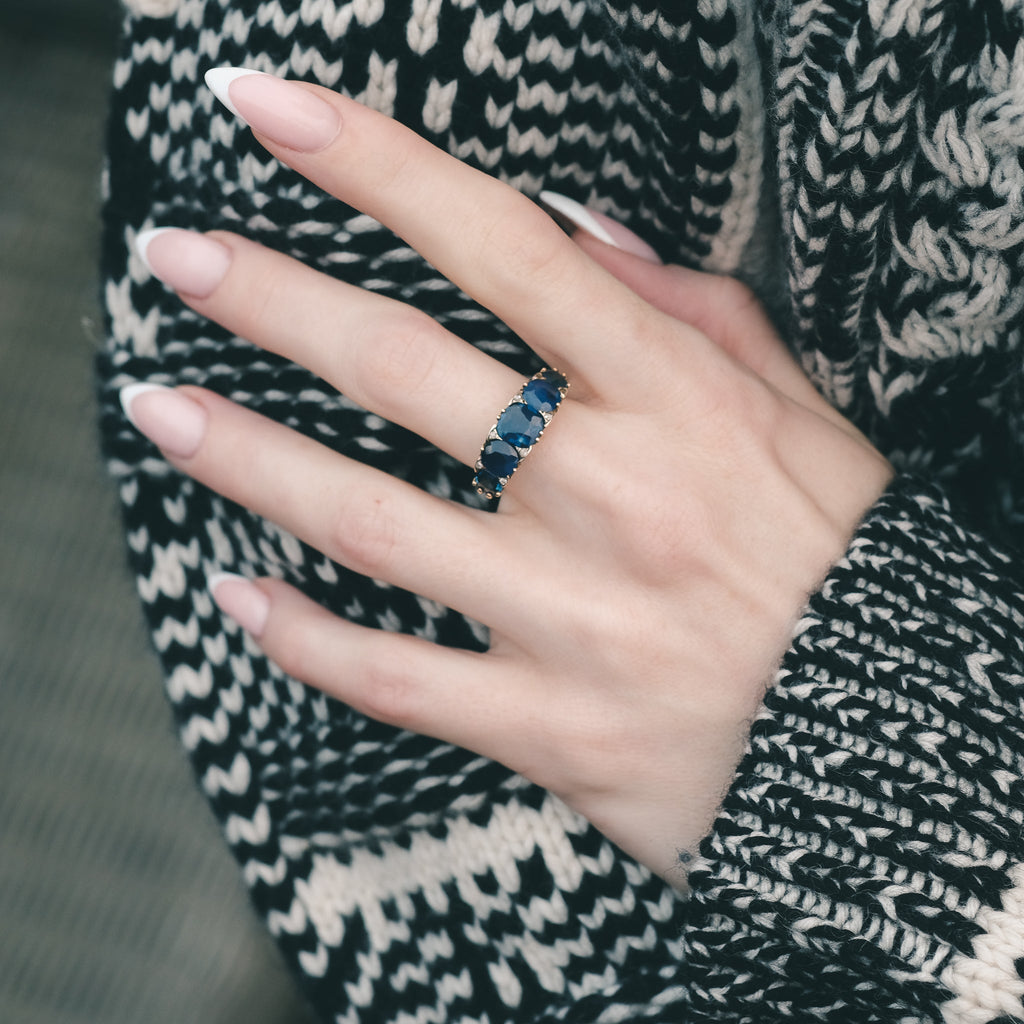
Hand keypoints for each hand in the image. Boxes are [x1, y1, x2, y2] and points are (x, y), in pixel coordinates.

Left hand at [123, 70, 892, 880]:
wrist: (884, 737)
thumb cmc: (840, 562)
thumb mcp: (801, 414)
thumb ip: (692, 312)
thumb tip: (577, 228)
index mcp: (675, 400)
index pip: (502, 249)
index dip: (377, 167)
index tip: (270, 112)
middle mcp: (609, 494)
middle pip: (403, 370)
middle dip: (273, 298)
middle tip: (179, 262)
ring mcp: (570, 616)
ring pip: (369, 526)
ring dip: (249, 459)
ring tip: (163, 412)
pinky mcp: (550, 725)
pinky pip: (395, 682)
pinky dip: (305, 641)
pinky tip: (238, 596)